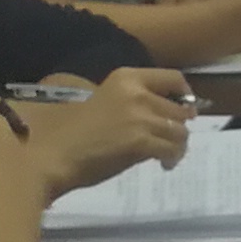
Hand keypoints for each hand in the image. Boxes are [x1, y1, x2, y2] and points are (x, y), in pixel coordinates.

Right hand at [20, 64, 193, 194]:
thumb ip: (131, 102)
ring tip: (168, 155)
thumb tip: (158, 114)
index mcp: (126, 77)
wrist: (55, 154)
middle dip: (179, 126)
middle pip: (180, 108)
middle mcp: (138, 92)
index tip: (185, 107)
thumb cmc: (72, 131)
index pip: (173, 78)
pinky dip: (173, 158)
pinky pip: (172, 149)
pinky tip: (164, 164)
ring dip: (178, 145)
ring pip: (180, 131)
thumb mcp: (104, 102)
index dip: (185, 94)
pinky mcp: (141, 142)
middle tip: (172, 139)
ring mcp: (141, 117)